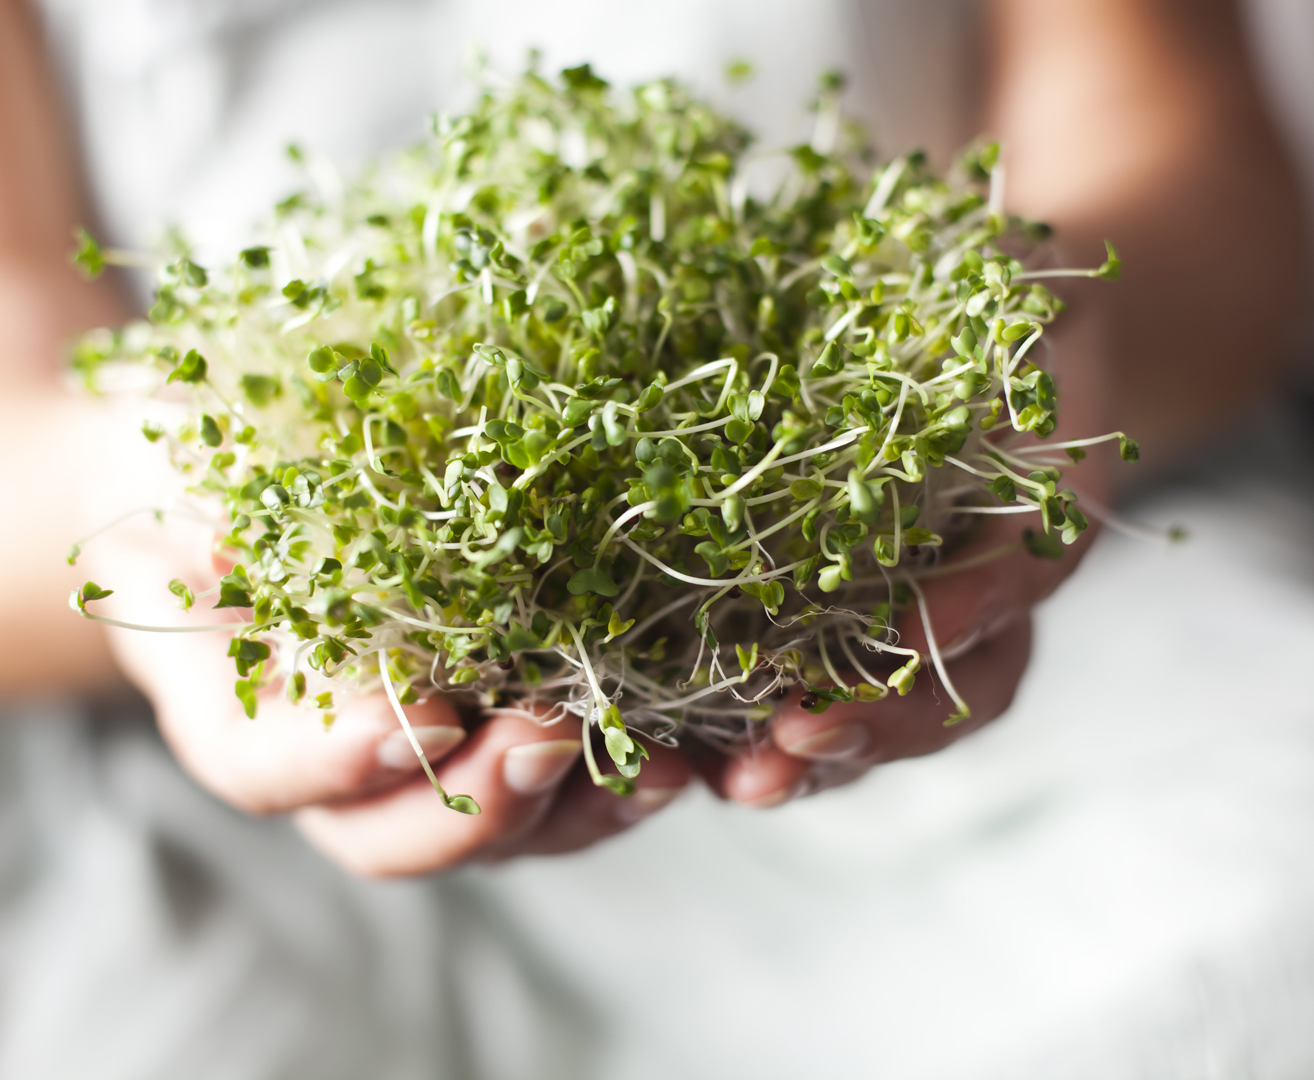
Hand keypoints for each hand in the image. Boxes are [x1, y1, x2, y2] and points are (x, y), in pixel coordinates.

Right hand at [82, 485, 690, 878]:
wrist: (252, 469)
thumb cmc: (210, 464)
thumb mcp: (186, 475)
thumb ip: (212, 516)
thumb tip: (230, 543)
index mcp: (236, 705)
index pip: (262, 768)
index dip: (333, 763)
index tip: (411, 719)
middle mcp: (333, 758)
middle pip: (393, 835)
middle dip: (477, 800)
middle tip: (540, 738)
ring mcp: (427, 755)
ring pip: (495, 833)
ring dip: (573, 809)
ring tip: (644, 768)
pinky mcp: (506, 724)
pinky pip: (565, 785)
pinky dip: (628, 777)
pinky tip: (695, 753)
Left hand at [706, 314, 1112, 806]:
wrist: (964, 345)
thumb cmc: (989, 302)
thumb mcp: (1013, 289)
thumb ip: (1004, 321)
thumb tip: (984, 306)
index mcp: (1035, 513)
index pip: (1021, 577)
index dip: (972, 611)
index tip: (917, 631)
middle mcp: (979, 592)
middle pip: (953, 688)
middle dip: (879, 722)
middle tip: (800, 739)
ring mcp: (904, 624)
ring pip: (879, 720)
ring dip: (812, 758)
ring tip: (742, 781)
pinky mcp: (823, 632)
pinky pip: (800, 701)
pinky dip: (749, 737)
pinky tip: (688, 758)